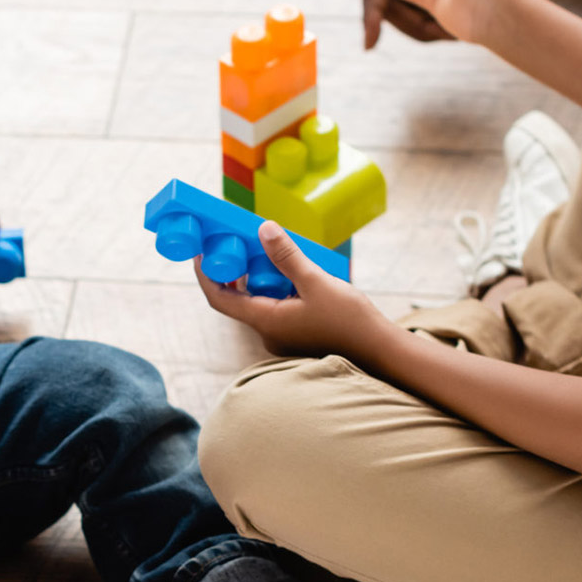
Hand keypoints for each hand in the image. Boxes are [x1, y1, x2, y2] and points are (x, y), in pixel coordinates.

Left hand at [196, 220, 395, 360]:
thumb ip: (287, 256)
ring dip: (261, 278)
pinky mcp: (297, 337)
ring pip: (260, 302)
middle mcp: (268, 334)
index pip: (219, 299)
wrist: (380, 352)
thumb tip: (262, 229)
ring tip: (273, 251)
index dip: (205, 274)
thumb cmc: (350, 321)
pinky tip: (295, 273)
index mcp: (265, 322)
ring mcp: (283, 338)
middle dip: (237, 270)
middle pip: (239, 299)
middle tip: (241, 242)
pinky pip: (277, 309)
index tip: (201, 251)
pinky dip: (278, 289)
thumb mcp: (316, 281)